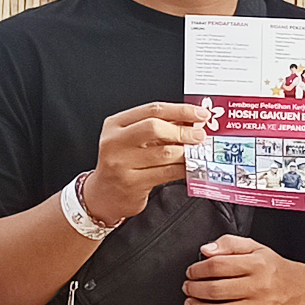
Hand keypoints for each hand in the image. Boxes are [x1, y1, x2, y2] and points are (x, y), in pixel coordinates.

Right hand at [82, 100, 207, 224]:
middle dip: (183, 131)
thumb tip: (192, 120)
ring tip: (198, 151)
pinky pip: (166, 173)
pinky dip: (183, 168)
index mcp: (115, 124)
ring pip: (164, 153)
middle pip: (155, 128)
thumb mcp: (133, 139)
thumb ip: (159, 127)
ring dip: (187, 151)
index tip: (200, 113)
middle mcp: (115, 142)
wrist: (104, 195)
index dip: (180, 110)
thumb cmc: (122, 163)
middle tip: (200, 135)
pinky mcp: (132, 183)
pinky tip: (191, 166)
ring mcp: (121, 164)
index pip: (152, 110)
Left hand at [183, 235, 304, 304]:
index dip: (197, 270)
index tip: (191, 272)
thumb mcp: (256, 248)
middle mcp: (260, 287)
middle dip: (194, 289)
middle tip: (188, 288)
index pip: (217, 266)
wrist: (303, 290)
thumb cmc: (275, 270)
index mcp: (257, 265)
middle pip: (215, 290)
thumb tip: (206, 250)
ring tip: (192, 304)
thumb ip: (230, 244)